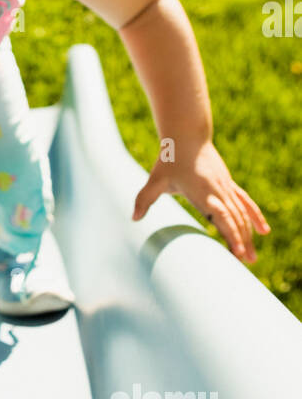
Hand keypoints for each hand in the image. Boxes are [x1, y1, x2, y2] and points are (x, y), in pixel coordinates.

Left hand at [132, 139, 270, 263]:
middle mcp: (218, 191)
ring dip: (249, 235)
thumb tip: (134, 218)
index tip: (237, 252)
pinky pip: (245, 203)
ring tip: (252, 258)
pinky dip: (255, 216)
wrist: (187, 136)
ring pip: (242, 214)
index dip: (231, 234)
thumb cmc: (169, 159)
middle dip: (242, 241)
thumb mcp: (155, 180)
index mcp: (202, 192)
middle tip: (247, 263)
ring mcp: (225, 187)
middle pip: (235, 219)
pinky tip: (263, 231)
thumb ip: (144, 199)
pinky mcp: (228, 184)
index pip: (221, 216)